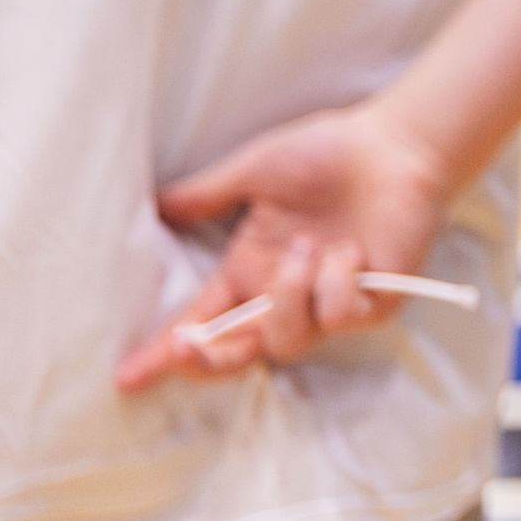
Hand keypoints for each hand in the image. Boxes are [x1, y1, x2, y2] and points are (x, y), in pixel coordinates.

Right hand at [118, 104, 454, 388]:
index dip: (164, 352)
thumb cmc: (328, 152)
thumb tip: (152, 208)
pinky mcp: (372, 304)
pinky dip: (337, 284)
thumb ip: (205, 196)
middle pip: (238, 355)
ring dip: (288, 297)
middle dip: (209, 358)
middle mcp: (284, 294)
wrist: (394, 142)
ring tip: (309, 247)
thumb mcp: (254, 170)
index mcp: (250, 270)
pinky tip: (353, 251)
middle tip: (189, 343)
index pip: (201, 321)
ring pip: (287, 342)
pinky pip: (338, 317)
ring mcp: (328, 303)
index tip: (125, 377)